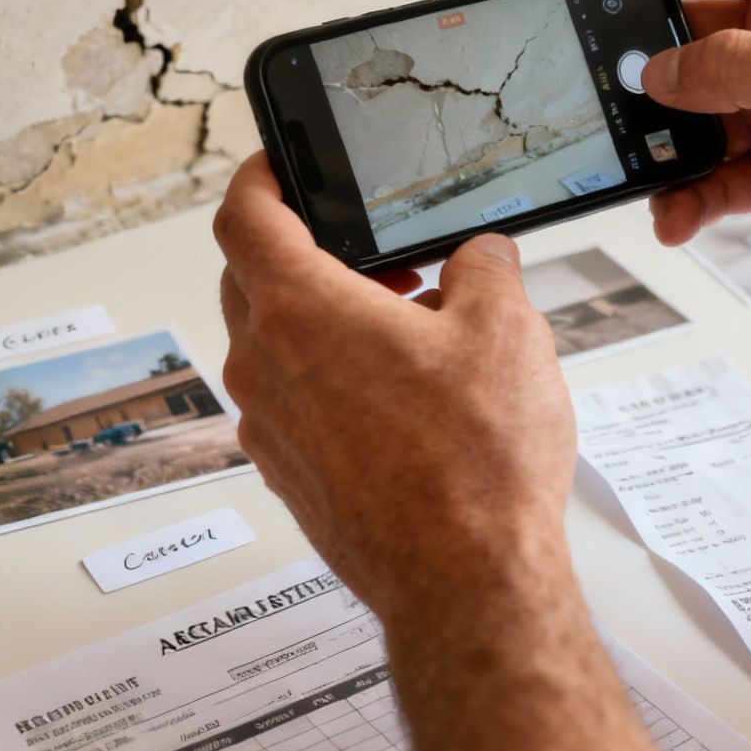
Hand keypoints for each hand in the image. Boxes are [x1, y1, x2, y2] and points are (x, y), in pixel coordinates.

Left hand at [212, 156, 577, 615]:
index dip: (257, 177)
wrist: (465, 585)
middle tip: (375, 257)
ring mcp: (270, 430)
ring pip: (275, 347)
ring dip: (326, 323)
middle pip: (252, 281)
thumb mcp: (507, 330)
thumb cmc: (475, 466)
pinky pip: (293, 404)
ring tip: (408, 330)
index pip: (243, 216)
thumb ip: (485, 269)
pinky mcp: (290, 478)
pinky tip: (402, 398)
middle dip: (307, 254)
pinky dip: (330, 381)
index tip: (277, 166)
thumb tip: (479, 258)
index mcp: (300, 311)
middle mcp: (265, 368)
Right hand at [555, 0, 750, 294]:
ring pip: (687, 116)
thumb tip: (659, 70)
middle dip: (634, 66)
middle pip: (683, 38)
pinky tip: (675, 217)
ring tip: (634, 169)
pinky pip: (708, 176)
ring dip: (657, 145)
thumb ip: (736, 69)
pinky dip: (684, 196)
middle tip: (588, 91)